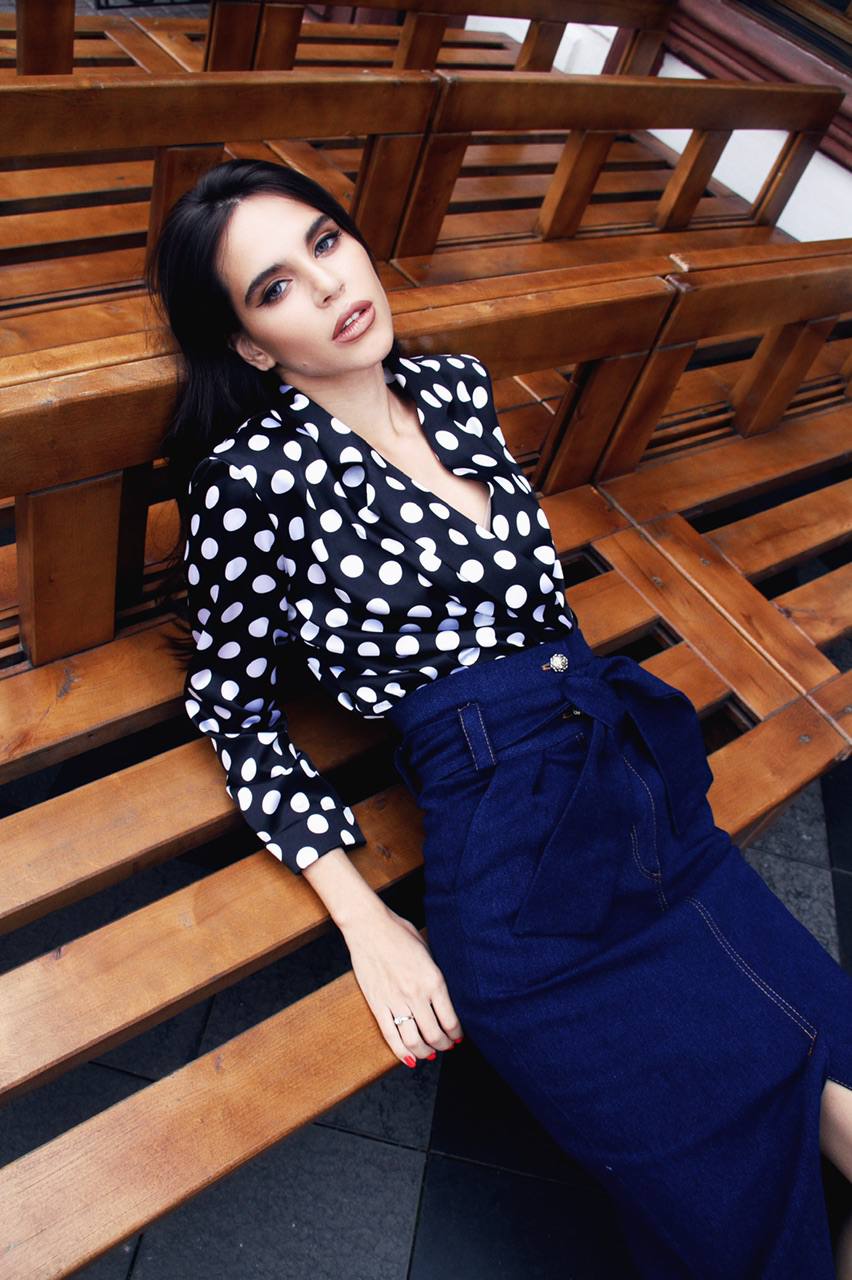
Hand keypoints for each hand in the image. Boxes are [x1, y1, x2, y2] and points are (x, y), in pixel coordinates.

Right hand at [341, 902, 463, 1067]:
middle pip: (434, 1035)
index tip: (458, 1037)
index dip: (456, 1034)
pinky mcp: (377, 1005)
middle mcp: (416, 994)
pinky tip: (410, 1058)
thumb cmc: (399, 933)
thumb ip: (435, 976)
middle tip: (446, 1047)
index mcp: (434, 980)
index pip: (450, 1020)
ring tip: (429, 1053)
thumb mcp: (427, 951)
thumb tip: (443, 998)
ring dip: (424, 1052)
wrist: (368, 927)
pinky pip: (391, 1036)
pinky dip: (402, 1053)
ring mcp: (395, 1002)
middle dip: (443, 1046)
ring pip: (414, 1041)